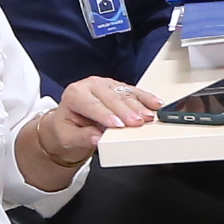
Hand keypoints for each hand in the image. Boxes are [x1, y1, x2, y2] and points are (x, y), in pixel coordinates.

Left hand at [22, 77, 156, 182]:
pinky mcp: (119, 88)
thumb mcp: (69, 138)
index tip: (118, 125)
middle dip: (126, 111)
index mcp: (74, 94)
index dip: (106, 115)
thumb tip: (97, 138)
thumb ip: (83, 137)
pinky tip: (155, 104)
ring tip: (149, 117)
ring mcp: (106, 85)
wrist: (70, 123)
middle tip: (137, 123)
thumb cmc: (68, 128)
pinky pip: (134, 92)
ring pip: (125, 93)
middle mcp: (90, 86)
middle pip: (111, 98)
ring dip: (139, 106)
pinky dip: (146, 98)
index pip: (92, 104)